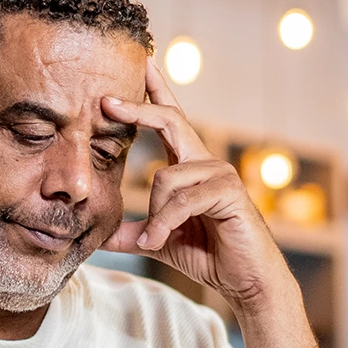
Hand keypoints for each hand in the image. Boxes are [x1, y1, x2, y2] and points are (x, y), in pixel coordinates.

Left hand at [101, 59, 290, 308]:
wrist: (246, 281)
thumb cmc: (210, 256)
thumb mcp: (160, 241)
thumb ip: (134, 234)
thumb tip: (101, 237)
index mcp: (190, 166)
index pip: (171, 119)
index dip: (154, 93)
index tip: (140, 65)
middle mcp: (206, 162)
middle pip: (171, 121)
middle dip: (138, 109)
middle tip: (105, 102)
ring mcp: (220, 174)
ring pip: (166, 176)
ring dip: (154, 214)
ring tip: (152, 240)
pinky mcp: (229, 192)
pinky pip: (183, 199)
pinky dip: (165, 222)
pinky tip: (159, 240)